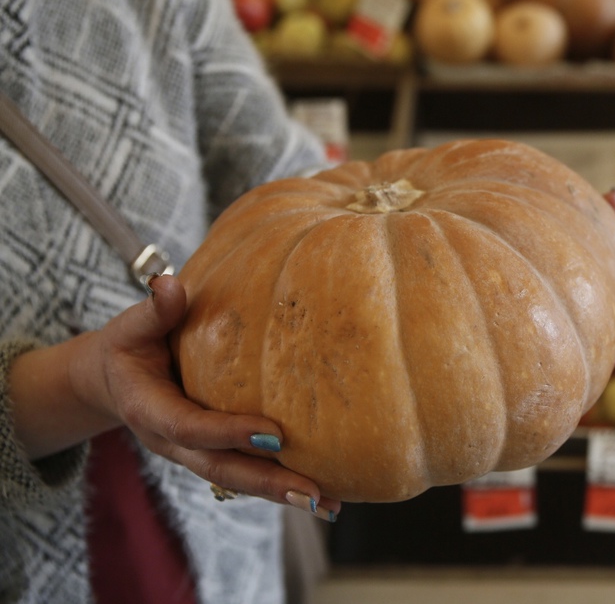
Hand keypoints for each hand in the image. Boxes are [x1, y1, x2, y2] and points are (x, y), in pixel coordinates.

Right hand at [12, 275, 338, 520]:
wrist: (112, 380)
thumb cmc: (129, 345)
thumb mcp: (131, 327)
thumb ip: (155, 310)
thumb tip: (170, 284)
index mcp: (149, 410)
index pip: (191, 428)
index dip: (230, 433)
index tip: (274, 435)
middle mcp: (172, 441)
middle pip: (221, 470)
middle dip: (267, 483)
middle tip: (312, 494)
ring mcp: (193, 453)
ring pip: (237, 480)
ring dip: (281, 493)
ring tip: (329, 503)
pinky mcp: (211, 454)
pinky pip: (245, 473)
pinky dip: (279, 485)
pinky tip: (321, 493)